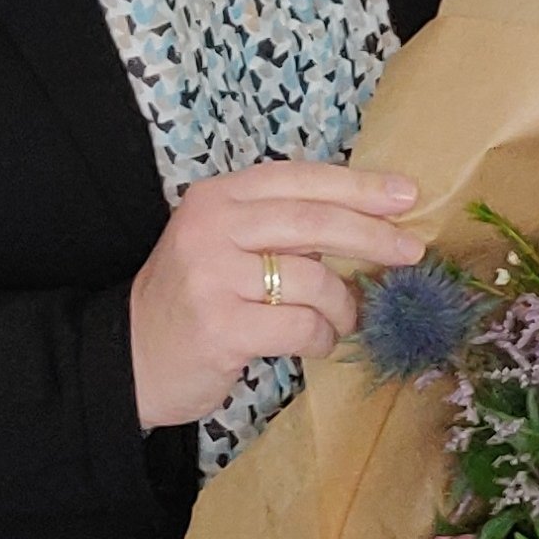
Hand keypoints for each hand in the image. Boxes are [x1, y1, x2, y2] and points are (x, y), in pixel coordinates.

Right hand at [127, 161, 423, 429]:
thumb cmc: (195, 299)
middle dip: (372, 235)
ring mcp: (213, 276)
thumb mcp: (227, 245)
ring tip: (346, 318)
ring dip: (343, 304)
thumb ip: (281, 229)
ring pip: (313, 279)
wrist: (128, 359)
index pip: (300, 179)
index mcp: (218, 197)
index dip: (357, 186)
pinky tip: (318, 342)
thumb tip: (369, 224)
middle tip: (410, 251)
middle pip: (313, 221)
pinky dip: (322, 337)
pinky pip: (300, 326)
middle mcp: (211, 227)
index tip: (405, 195)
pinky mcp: (221, 326)